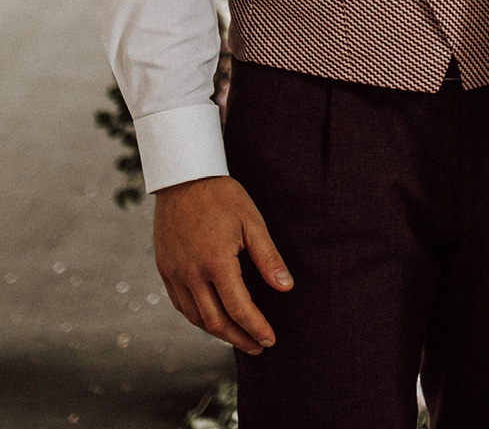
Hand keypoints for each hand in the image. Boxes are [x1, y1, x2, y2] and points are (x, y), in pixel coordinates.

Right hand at [153, 175, 291, 354]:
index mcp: (216, 262)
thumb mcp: (252, 221)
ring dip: (218, 332)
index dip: (256, 328)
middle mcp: (191, 274)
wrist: (183, 178)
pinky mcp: (165, 270)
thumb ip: (268, 257)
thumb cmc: (222, 197)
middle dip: (239, 338)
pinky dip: (198, 318)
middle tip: (257, 347)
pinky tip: (212, 319)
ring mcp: (174, 274)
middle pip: (216, 321)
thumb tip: (286, 287)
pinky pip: (181, 305)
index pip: (239, 308)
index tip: (270, 340)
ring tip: (239, 337)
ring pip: (196, 317)